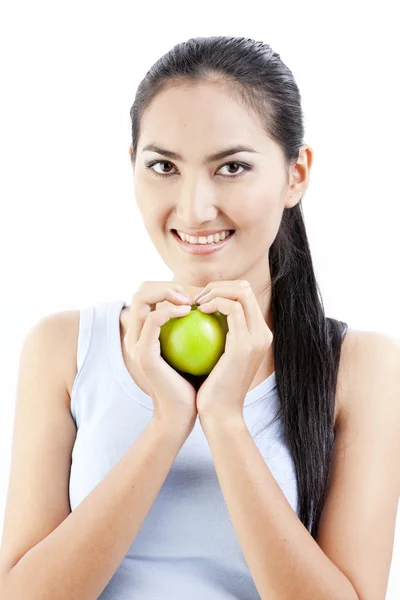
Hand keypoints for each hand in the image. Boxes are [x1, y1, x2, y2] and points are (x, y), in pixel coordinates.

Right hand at [123, 282, 197, 441]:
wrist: (183, 414)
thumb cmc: (195, 383)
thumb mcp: (196, 351)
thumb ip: (195, 328)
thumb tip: (213, 303)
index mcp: (144, 333)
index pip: (148, 294)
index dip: (169, 286)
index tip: (195, 296)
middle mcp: (134, 335)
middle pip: (140, 289)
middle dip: (166, 283)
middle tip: (191, 295)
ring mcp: (135, 343)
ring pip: (141, 296)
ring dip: (166, 291)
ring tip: (190, 300)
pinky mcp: (143, 353)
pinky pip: (154, 319)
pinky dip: (171, 310)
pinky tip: (190, 311)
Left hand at [194, 280, 272, 424]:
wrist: (220, 415)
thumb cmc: (211, 389)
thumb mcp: (216, 358)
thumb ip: (216, 336)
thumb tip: (200, 313)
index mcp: (258, 334)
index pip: (244, 296)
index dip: (222, 290)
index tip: (200, 301)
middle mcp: (263, 333)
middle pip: (246, 288)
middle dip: (219, 285)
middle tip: (197, 297)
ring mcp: (257, 337)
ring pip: (241, 292)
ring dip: (215, 291)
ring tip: (196, 302)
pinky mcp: (246, 343)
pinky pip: (231, 308)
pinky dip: (214, 303)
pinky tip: (198, 310)